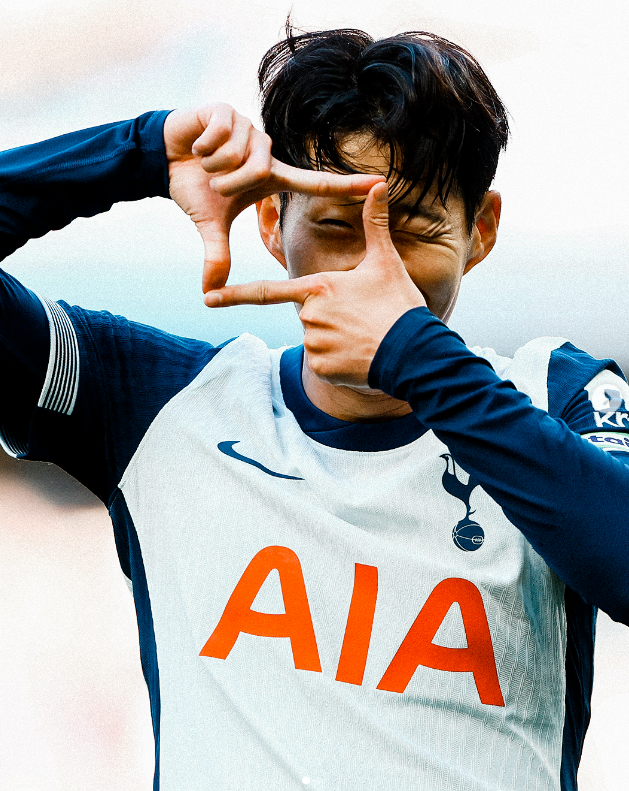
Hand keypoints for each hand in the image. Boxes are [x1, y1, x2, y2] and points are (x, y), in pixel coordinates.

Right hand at [163, 104, 384, 291]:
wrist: (164, 158)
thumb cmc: (194, 188)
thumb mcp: (210, 224)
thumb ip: (217, 256)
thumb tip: (209, 293)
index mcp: (272, 176)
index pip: (316, 183)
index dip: (347, 185)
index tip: (379, 184)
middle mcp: (267, 151)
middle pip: (257, 171)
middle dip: (227, 182)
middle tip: (213, 182)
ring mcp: (249, 129)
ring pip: (238, 154)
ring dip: (213, 165)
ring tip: (205, 162)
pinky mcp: (228, 111)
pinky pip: (220, 135)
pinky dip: (202, 147)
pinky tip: (197, 145)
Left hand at [203, 182, 426, 386]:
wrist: (414, 352)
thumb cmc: (398, 305)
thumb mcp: (386, 263)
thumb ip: (374, 225)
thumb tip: (378, 185)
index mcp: (317, 288)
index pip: (267, 292)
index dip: (234, 295)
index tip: (208, 298)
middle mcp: (308, 316)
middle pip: (307, 315)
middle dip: (328, 317)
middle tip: (360, 318)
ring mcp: (313, 344)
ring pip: (315, 340)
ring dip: (334, 339)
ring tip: (364, 336)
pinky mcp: (321, 369)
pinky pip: (323, 363)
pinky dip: (338, 361)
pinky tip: (360, 356)